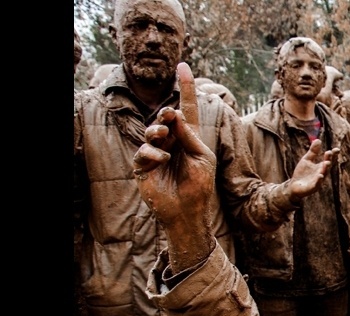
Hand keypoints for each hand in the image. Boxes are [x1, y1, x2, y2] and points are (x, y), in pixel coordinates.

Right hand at [133, 62, 218, 272]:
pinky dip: (153, 153)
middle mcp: (172, 142)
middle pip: (165, 119)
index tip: (183, 65)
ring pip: (151, 132)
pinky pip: (143, 152)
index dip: (186, 87)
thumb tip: (175, 114)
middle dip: (166, 114)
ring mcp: (156, 153)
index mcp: (189, 137)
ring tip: (164, 135)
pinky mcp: (144, 167)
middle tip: (169, 114)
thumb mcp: (202, 157)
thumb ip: (190, 136)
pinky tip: (162, 159)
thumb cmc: (200, 185)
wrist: (189, 211)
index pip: (186, 108)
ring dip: (157, 130)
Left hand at [286, 142, 338, 199]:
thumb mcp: (307, 159)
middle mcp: (322, 173)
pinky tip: (320, 176)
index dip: (333, 155)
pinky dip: (319, 180)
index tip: (336, 149)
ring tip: (327, 162)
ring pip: (324, 174)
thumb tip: (318, 140)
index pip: (329, 160)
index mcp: (321, 166)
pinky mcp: (313, 187)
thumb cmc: (302, 173)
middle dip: (329, 160)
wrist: (294, 186)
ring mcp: (318, 181)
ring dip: (325, 169)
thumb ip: (313, 151)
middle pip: (327, 166)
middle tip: (329, 153)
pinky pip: (317, 184)